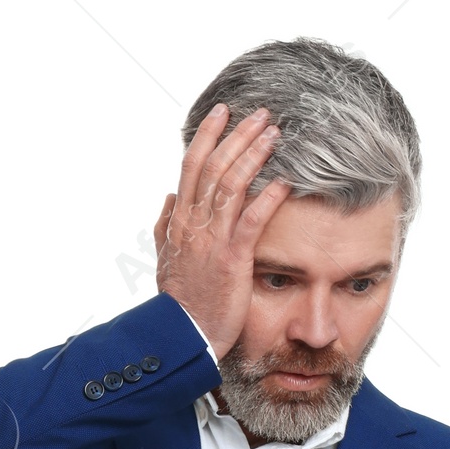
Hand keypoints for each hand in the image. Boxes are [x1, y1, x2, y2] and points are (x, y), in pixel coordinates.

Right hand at [154, 105, 291, 358]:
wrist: (183, 336)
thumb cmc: (179, 302)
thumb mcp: (164, 259)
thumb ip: (165, 226)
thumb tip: (169, 198)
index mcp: (178, 219)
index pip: (192, 165)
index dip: (208, 134)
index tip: (223, 112)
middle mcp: (193, 223)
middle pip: (215, 166)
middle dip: (237, 135)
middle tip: (259, 113)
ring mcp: (212, 240)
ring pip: (232, 185)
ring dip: (254, 155)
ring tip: (274, 133)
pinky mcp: (232, 260)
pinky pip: (252, 221)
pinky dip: (268, 198)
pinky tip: (285, 181)